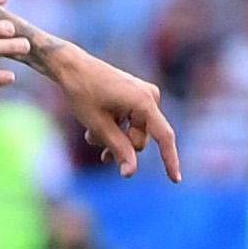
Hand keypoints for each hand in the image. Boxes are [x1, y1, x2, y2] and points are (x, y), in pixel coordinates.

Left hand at [43, 41, 182, 181]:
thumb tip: (131, 173)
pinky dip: (114, 130)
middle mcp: (150, 97)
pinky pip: (130, 124)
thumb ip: (118, 150)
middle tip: (95, 143)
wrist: (72, 67)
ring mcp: (144, 97)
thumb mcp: (99, 127)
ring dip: (112, 139)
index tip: (175, 180)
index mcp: (145, 102)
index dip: (170, 159)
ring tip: (90, 134)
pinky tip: (94, 128)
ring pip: (133, 135)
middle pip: (141, 140)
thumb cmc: (83, 94)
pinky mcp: (136, 99)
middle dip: (119, 147)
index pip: (164, 136)